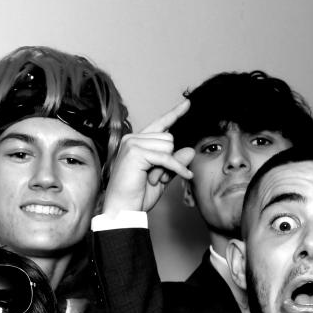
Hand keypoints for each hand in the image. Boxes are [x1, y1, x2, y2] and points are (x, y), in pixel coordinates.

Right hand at [102, 99, 195, 213]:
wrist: (122, 210)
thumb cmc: (137, 195)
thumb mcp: (162, 176)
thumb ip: (175, 163)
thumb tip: (190, 149)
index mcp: (136, 142)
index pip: (160, 124)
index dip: (174, 114)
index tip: (187, 103)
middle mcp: (132, 138)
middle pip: (169, 138)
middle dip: (169, 160)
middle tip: (156, 177)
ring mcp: (132, 143)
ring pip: (168, 146)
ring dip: (168, 166)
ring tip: (151, 179)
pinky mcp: (135, 152)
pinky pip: (167, 157)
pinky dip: (176, 168)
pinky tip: (184, 176)